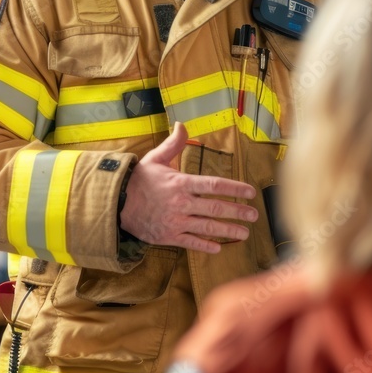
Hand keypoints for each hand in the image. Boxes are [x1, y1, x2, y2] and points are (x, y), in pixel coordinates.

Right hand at [120, 122, 257, 252]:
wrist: (117, 202)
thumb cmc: (139, 179)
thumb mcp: (156, 158)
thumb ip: (173, 144)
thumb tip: (182, 125)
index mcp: (181, 182)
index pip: (214, 185)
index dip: (235, 188)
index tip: (250, 192)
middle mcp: (181, 203)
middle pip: (216, 208)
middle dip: (238, 212)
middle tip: (254, 215)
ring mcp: (176, 221)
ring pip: (208, 227)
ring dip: (228, 230)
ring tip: (244, 233)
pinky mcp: (169, 236)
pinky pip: (191, 242)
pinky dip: (206, 246)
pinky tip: (219, 248)